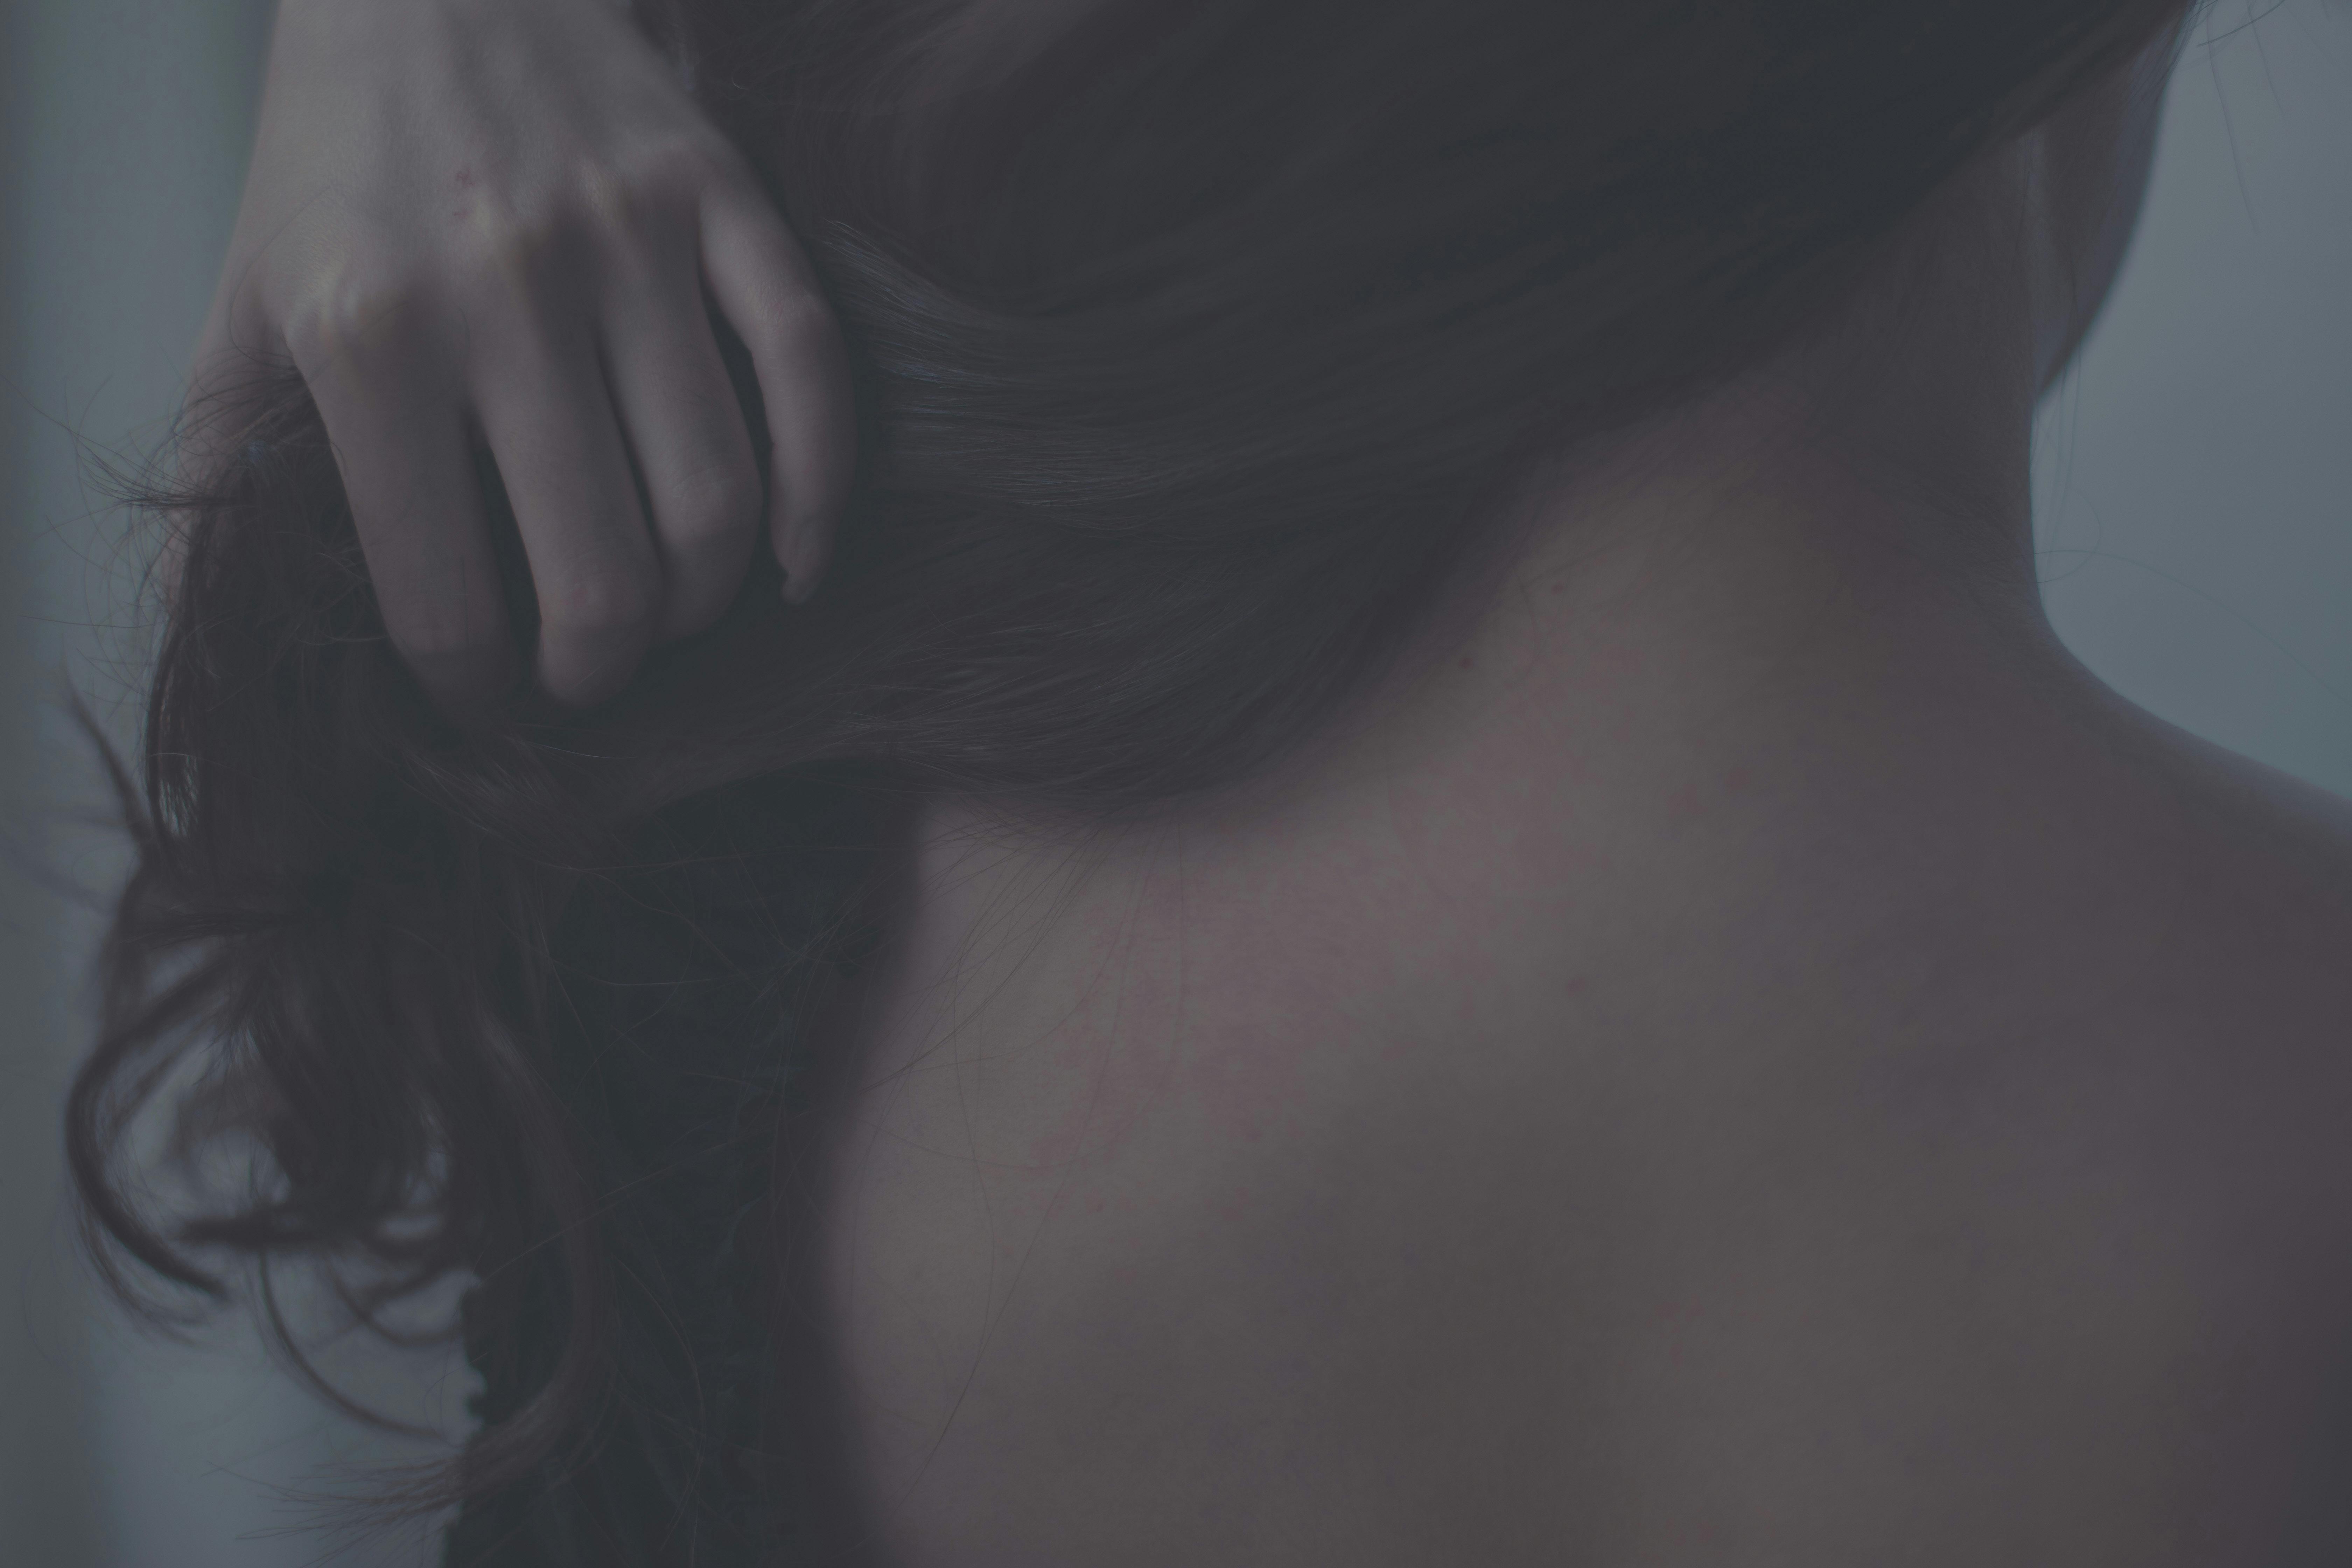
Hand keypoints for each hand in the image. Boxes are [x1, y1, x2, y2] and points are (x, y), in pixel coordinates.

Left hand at [190, 0, 853, 712]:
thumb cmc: (338, 165)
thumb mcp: (240, 306)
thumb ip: (232, 471)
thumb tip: (235, 638)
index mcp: (367, 334)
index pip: (448, 603)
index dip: (476, 692)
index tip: (487, 696)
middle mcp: (503, 290)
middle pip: (606, 583)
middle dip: (599, 672)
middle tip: (581, 673)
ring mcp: (631, 242)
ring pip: (720, 508)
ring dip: (703, 606)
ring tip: (666, 613)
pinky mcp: (724, 202)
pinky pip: (813, 381)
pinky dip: (822, 502)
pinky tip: (794, 563)